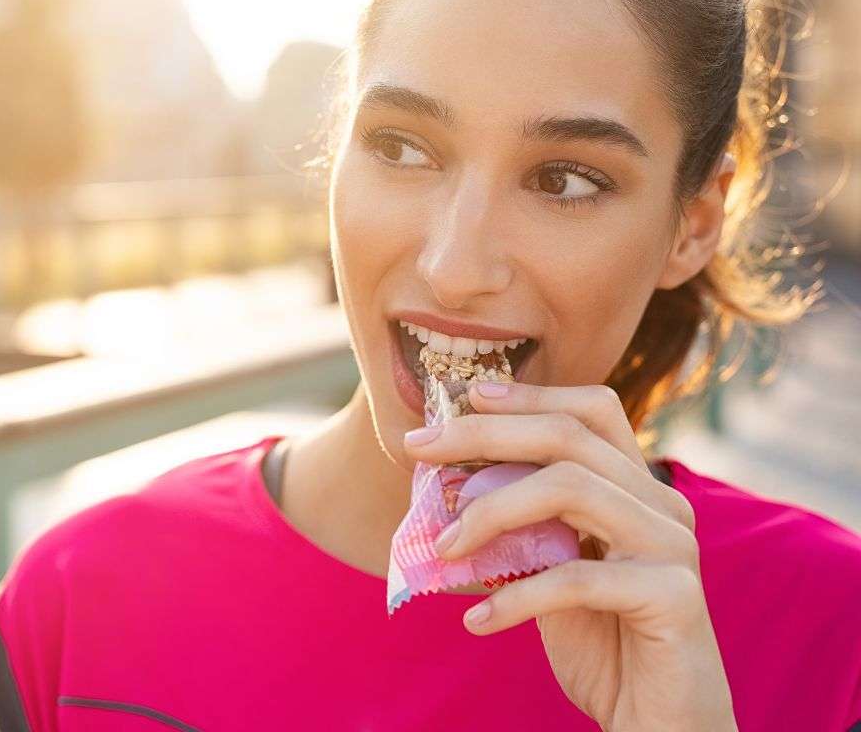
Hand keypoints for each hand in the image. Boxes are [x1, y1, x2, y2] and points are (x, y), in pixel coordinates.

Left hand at [402, 381, 736, 731]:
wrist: (660, 724)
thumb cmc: (602, 642)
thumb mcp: (551, 570)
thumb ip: (521, 527)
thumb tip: (448, 486)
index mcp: (637, 489)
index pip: (592, 410)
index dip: (531, 394)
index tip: (467, 395)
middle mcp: (662, 505)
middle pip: (568, 438)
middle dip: (484, 435)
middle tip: (418, 447)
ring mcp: (673, 547)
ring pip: (571, 489)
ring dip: (490, 512)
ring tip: (442, 549)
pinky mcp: (673, 598)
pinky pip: (576, 579)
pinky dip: (515, 598)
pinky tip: (477, 621)